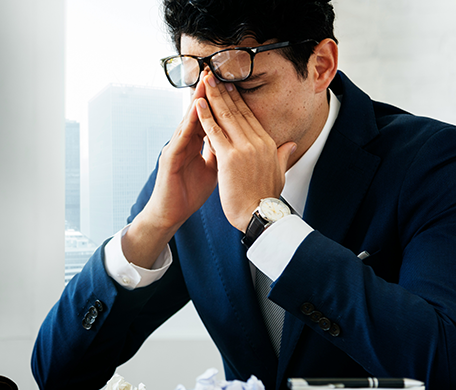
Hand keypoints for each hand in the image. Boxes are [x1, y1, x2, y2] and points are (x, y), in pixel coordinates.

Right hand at [123, 76, 218, 267]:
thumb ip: (223, 154)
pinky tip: (196, 109)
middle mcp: (183, 143)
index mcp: (194, 145)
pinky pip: (181, 137)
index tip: (229, 85)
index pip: (208, 119)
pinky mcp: (169, 159)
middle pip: (197, 114)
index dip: (218, 103)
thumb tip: (238, 143)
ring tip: (206, 82)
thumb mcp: (213, 170)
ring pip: (188, 121)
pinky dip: (189, 122)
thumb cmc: (188, 194)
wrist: (171, 215)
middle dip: (206, 94)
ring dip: (197, 101)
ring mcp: (175, 149)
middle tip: (215, 72)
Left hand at [196, 72, 296, 231]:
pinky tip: (197, 104)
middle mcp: (257, 141)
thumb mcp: (279, 173)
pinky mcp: (230, 158)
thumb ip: (283, 156)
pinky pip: (214, 132)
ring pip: (226, 116)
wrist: (260, 215)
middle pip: (237, 110)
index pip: (249, 115)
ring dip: (213, 97)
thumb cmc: (266, 198)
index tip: (228, 84)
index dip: (237, 99)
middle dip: (224, 91)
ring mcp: (244, 148)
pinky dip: (205, 117)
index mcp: (267, 143)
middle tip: (213, 74)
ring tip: (204, 81)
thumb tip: (291, 144)